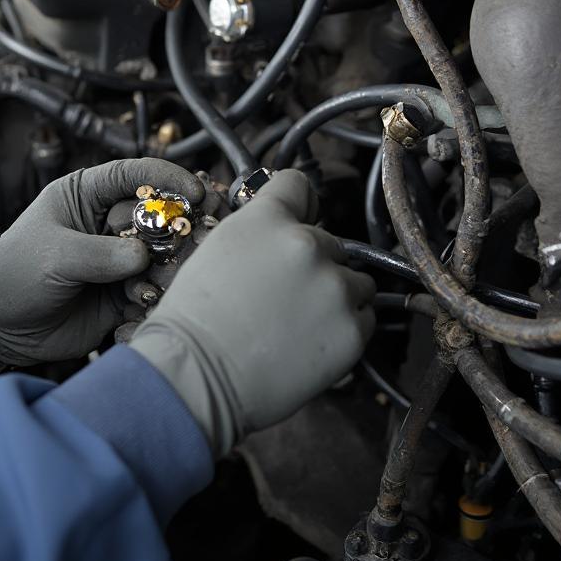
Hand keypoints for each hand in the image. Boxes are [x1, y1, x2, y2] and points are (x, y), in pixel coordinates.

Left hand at [0, 158, 205, 366]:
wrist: (0, 326)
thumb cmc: (16, 274)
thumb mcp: (53, 256)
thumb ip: (98, 254)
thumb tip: (141, 257)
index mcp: (88, 195)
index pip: (135, 174)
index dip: (168, 178)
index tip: (194, 191)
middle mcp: (109, 222)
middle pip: (159, 215)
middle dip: (178, 227)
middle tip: (195, 240)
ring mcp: (120, 257)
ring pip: (163, 253)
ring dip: (169, 266)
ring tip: (158, 281)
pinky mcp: (125, 291)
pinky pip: (154, 289)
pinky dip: (155, 295)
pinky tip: (141, 303)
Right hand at [130, 169, 375, 456]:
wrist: (198, 376)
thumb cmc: (196, 318)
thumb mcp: (218, 248)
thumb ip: (259, 230)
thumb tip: (285, 233)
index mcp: (269, 219)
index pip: (299, 184)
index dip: (298, 205)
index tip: (299, 220)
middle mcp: (308, 244)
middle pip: (330, 242)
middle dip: (313, 264)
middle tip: (282, 296)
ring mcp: (335, 288)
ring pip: (355, 280)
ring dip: (335, 295)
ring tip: (297, 322)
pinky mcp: (352, 330)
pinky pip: (364, 318)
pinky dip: (343, 328)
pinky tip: (308, 341)